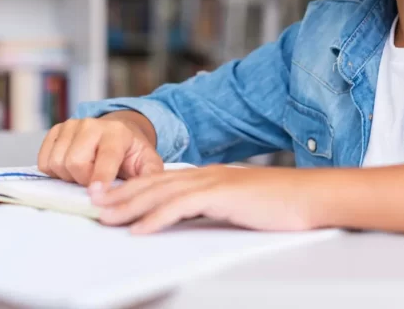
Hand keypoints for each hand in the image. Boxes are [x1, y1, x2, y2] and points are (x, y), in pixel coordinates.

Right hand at [38, 112, 163, 185]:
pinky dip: (54, 171)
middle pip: (75, 162)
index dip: (100, 177)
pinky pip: (43, 161)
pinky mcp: (55, 130)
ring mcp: (71, 125)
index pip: (106, 156)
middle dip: (82, 180)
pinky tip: (70, 169)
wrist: (117, 133)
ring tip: (83, 174)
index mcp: (117, 133)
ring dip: (67, 177)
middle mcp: (92, 124)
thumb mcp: (147, 163)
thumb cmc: (131, 153)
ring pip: (56, 163)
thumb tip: (147, 195)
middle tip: (93, 183)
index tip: (96, 193)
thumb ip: (150, 176)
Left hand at [89, 164, 321, 233]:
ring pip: (160, 193)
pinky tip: (140, 229)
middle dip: (120, 195)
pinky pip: (181, 207)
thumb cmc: (280, 204)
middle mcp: (206, 175)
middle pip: (152, 184)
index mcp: (208, 176)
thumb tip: (190, 217)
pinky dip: (156, 218)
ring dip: (129, 206)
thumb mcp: (238, 204)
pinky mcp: (222, 196)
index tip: (108, 198)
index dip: (131, 189)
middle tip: (93, 205)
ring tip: (105, 217)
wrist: (310, 198)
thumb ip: (212, 207)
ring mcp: (213, 183)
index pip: (160, 181)